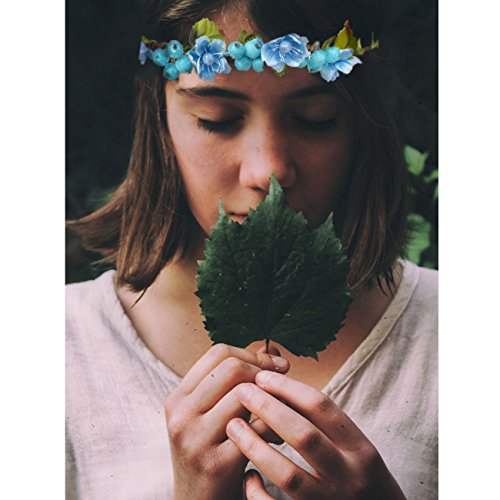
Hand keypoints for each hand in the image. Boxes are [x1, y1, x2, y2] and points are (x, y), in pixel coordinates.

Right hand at [164, 344, 289, 499]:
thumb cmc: (211, 454)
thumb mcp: (211, 416)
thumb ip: (236, 382)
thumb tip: (271, 349)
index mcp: (179, 398)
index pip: (218, 353)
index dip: (251, 353)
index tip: (275, 362)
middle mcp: (181, 415)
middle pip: (231, 368)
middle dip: (264, 369)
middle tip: (284, 377)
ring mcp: (195, 439)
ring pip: (244, 394)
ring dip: (272, 397)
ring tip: (281, 408)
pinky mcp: (216, 464)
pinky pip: (257, 429)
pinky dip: (274, 426)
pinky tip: (278, 436)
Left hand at [226, 371, 406, 498]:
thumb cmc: (360, 480)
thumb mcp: (355, 449)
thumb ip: (326, 425)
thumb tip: (280, 388)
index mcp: (361, 448)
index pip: (322, 407)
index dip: (288, 388)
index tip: (262, 377)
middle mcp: (350, 476)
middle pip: (304, 435)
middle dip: (268, 409)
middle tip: (242, 392)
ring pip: (288, 474)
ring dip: (255, 446)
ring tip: (233, 426)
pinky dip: (258, 492)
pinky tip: (247, 476)